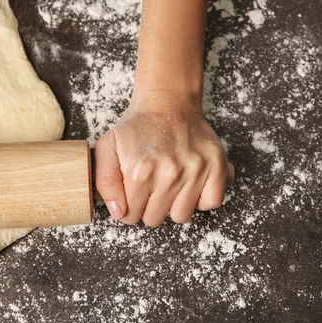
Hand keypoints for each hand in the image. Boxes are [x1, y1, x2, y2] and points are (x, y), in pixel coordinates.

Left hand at [94, 90, 229, 225]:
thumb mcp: (107, 148)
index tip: (133, 192)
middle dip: (149, 206)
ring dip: (174, 205)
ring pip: (181, 216)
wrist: (168, 103)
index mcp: (140, 171)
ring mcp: (195, 171)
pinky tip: (191, 185)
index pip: (129, 216)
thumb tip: (119, 212)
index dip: (128, 207)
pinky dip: (202, 199)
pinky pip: (211, 203)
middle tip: (152, 185)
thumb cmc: (138, 127)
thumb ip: (105, 182)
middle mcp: (169, 173)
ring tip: (171, 184)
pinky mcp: (216, 166)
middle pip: (154, 219)